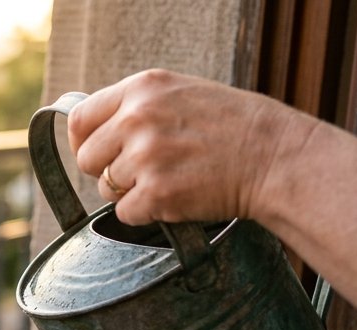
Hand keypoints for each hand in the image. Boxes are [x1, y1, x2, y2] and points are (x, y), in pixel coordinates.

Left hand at [66, 69, 322, 226]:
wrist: (275, 158)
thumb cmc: (233, 128)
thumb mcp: (181, 94)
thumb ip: (137, 107)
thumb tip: (94, 132)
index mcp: (142, 89)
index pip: (80, 119)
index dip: (83, 142)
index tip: (96, 154)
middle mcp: (138, 118)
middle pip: (87, 159)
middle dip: (107, 171)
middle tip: (143, 172)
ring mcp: (146, 156)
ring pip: (107, 188)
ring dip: (132, 192)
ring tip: (171, 179)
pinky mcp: (157, 192)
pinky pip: (126, 213)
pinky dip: (147, 212)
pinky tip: (177, 197)